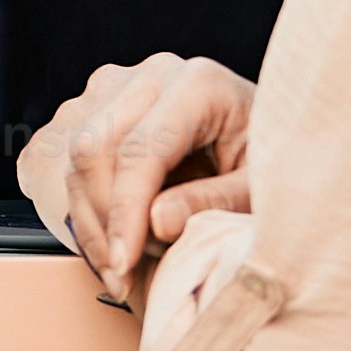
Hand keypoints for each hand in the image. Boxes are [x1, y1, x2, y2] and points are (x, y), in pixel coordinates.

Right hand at [19, 52, 256, 303]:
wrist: (274, 136)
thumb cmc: (274, 161)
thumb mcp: (260, 187)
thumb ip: (214, 200)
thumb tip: (156, 223)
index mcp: (200, 83)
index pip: (140, 148)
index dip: (126, 211)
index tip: (124, 264)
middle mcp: (154, 74)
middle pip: (95, 148)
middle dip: (103, 221)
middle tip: (126, 275)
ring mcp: (124, 85)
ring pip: (76, 157)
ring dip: (92, 221)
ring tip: (124, 268)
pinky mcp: (106, 105)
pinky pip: (76, 161)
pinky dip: (88, 209)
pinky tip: (112, 245)